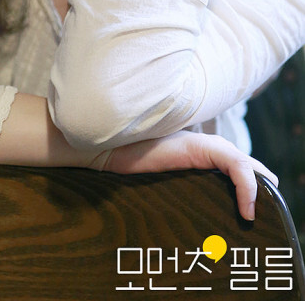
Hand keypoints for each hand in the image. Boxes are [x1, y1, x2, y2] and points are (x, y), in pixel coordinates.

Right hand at [89, 130, 277, 220]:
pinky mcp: (203, 145)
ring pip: (247, 167)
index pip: (240, 173)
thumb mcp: (169, 186)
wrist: (111, 152)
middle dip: (260, 194)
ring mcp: (208, 144)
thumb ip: (188, 192)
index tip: (251, 222)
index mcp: (204, 156)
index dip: (251, 195)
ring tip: (252, 218)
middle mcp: (210, 147)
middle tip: (254, 222)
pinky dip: (248, 188)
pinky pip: (238, 166)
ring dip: (257, 194)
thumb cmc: (133, 169)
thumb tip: (203, 227)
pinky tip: (246, 209)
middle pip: (250, 169)